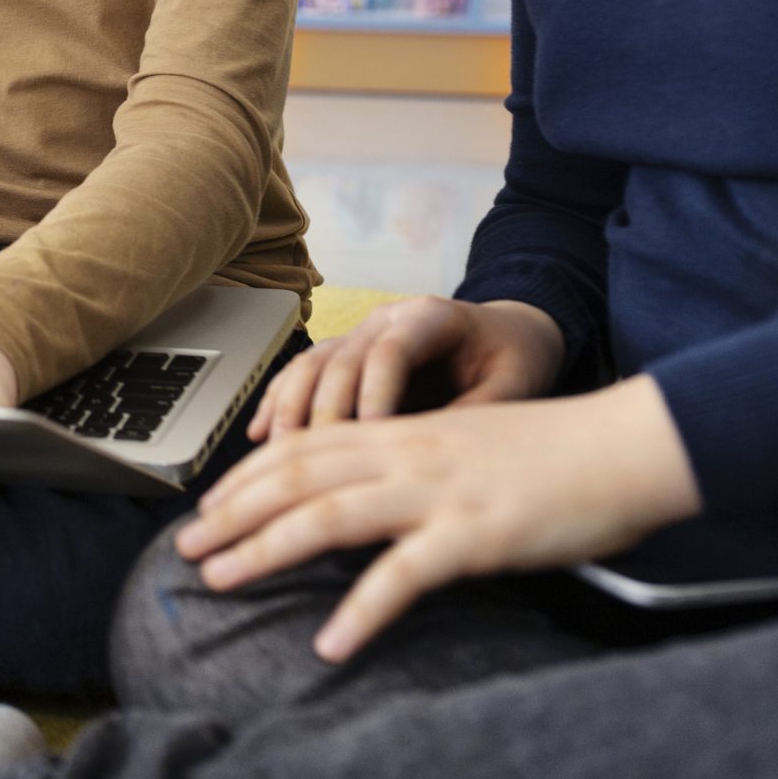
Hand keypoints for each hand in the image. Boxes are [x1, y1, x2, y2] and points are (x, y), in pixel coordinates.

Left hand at [178, 378, 703, 661]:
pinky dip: (361, 612)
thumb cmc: (553, 454)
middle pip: (295, 479)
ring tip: (220, 582)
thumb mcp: (466, 448)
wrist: (627, 446)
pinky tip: (330, 646)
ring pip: (327, 517)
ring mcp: (438, 494)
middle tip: (184, 551)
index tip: (207, 508)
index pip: (303, 448)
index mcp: (404, 434)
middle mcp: (407, 456)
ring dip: (264, 552)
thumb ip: (413, 466)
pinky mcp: (474, 536)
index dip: (245, 478)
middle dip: (231, 515)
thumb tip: (366, 495)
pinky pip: (402, 577)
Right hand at [251, 296, 563, 441]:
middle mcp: (386, 319)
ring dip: (292, 409)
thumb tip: (432, 458)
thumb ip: (477, 415)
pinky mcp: (344, 356)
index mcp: (432, 317)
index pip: (392, 350)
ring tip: (279, 454)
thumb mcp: (515, 387)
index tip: (372, 437)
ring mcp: (359, 334)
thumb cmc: (514, 360)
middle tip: (316, 461)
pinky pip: (301, 374)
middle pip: (341, 358)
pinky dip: (279, 404)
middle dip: (325, 411)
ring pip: (311, 364)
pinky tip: (262, 436)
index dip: (376, 391)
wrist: (508, 336)